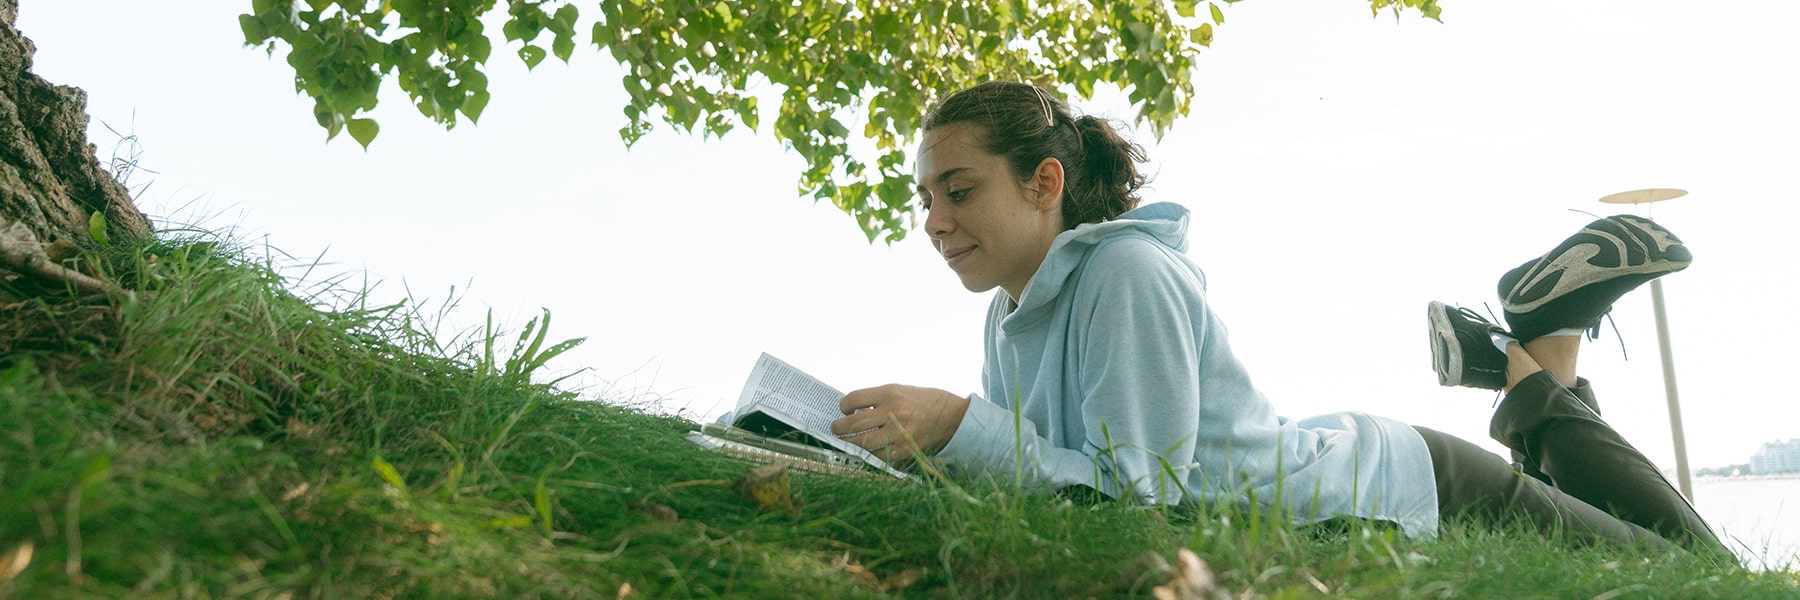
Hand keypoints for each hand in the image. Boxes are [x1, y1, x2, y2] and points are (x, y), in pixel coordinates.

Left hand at [830, 384, 968, 465]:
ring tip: (848, 440)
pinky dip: (871, 453)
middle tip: (836, 428)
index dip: (844, 406)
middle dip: (839, 428)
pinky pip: (879, 456)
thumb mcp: (901, 390)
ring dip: (852, 443)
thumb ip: (878, 399)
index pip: (853, 400)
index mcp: (890, 393)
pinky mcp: (905, 451)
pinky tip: (870, 449)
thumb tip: (853, 411)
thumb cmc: (926, 401)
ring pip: (864, 444)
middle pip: (854, 425)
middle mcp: (893, 413)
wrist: (955, 417)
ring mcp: (899, 434)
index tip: (844, 409)